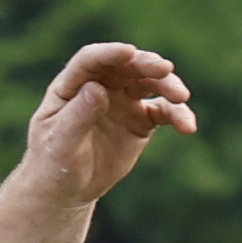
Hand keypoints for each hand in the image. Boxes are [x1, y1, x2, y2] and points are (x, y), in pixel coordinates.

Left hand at [11, 42, 193, 208]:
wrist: (67, 189)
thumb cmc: (53, 163)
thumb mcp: (61, 142)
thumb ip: (78, 115)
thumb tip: (98, 88)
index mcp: (70, 86)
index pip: (90, 61)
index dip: (109, 54)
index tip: (128, 53)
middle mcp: (99, 86)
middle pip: (126, 66)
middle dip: (146, 65)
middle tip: (165, 70)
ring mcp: (122, 101)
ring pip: (149, 84)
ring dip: (167, 86)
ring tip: (181, 98)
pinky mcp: (141, 120)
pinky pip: (163, 111)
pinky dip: (177, 115)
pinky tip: (187, 126)